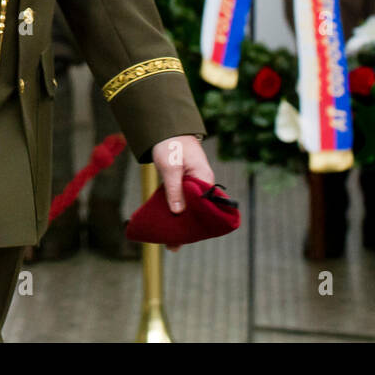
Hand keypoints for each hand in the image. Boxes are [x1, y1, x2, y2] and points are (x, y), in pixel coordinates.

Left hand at [151, 134, 215, 251]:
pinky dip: (175, 211)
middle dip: (188, 227)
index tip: (187, 237)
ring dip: (180, 222)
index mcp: (204, 179)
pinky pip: (182, 201)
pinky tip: (167, 224)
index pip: (208, 206)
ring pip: (189, 207)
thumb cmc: (171, 145)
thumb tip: (177, 212)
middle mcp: (202, 183)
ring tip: (169, 242)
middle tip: (173, 245)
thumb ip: (174, 189)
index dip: (199, 222)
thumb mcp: (171, 167)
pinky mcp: (184, 183)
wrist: (166, 129)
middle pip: (199, 210)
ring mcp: (193, 184)